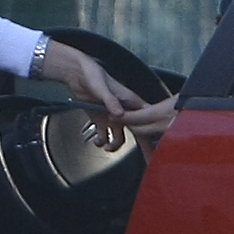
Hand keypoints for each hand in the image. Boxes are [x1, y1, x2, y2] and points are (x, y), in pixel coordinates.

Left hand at [47, 46, 178, 147]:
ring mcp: (113, 116)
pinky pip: (106, 135)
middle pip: (138, 131)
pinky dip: (102, 140)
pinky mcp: (101, 119)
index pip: (146, 119)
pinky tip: (97, 140)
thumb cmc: (93, 74)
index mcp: (130, 101)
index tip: (157, 145)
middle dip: (144, 146)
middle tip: (148, 159)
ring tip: (107, 147)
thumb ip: (111, 101)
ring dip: (115, 144)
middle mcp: (124, 111)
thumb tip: (120, 114)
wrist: (76, 73)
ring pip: (121, 136)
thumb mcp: (102, 87)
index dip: (152, 132)